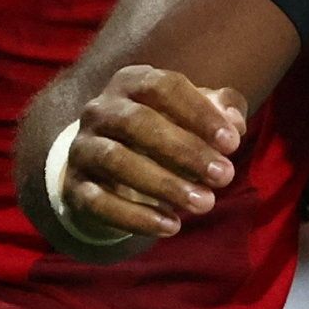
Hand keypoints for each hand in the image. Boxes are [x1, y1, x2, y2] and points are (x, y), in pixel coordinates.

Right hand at [58, 65, 248, 240]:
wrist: (106, 168)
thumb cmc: (165, 133)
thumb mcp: (194, 116)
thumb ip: (222, 111)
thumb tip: (235, 123)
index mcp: (131, 82)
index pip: (162, 86)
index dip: (198, 113)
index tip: (232, 144)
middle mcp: (100, 110)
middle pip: (138, 123)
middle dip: (185, 151)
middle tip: (225, 177)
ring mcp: (82, 148)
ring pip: (117, 161)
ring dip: (164, 184)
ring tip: (205, 204)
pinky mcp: (73, 187)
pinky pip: (99, 201)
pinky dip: (135, 216)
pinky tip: (171, 226)